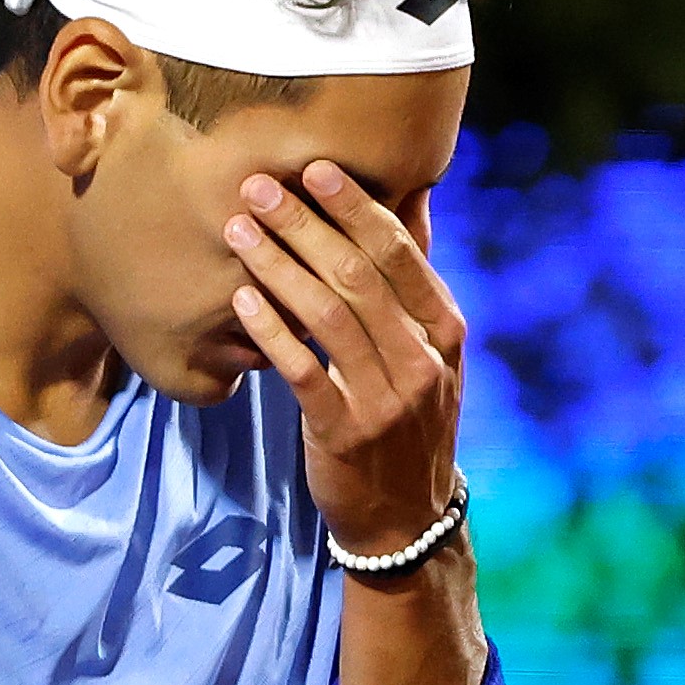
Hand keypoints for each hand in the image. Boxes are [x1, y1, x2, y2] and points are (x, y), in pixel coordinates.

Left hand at [223, 160, 465, 556]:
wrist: (403, 517)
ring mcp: (386, 399)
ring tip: (238, 231)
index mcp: (445, 329)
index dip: (355, 207)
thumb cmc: (405, 415)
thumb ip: (413, 282)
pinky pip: (302, 370)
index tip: (314, 168)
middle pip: (359, 275)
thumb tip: (413, 195)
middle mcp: (422, 359)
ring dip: (277, 266)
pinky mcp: (344, 433)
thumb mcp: (429, 351)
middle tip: (258, 188)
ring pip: (327, 316)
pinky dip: (270, 329)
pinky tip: (240, 298)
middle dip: (304, 225)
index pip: (400, 253)